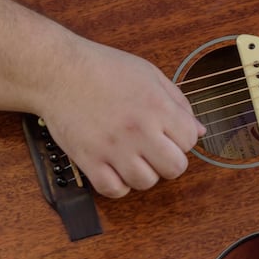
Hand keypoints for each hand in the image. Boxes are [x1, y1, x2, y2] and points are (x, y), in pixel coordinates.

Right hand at [32, 39, 205, 197]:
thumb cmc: (104, 68)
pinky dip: (118, 184)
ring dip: (144, 173)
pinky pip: (114, 190)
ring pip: (146, 182)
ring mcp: (113, 147)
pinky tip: (115, 168)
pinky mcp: (89, 160)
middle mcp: (138, 129)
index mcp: (156, 105)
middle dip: (169, 161)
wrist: (59, 71)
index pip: (190, 140)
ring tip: (133, 157)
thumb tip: (199, 130)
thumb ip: (178, 102)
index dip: (182, 138)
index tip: (168, 133)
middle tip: (155, 150)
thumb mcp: (149, 74)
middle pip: (175, 168)